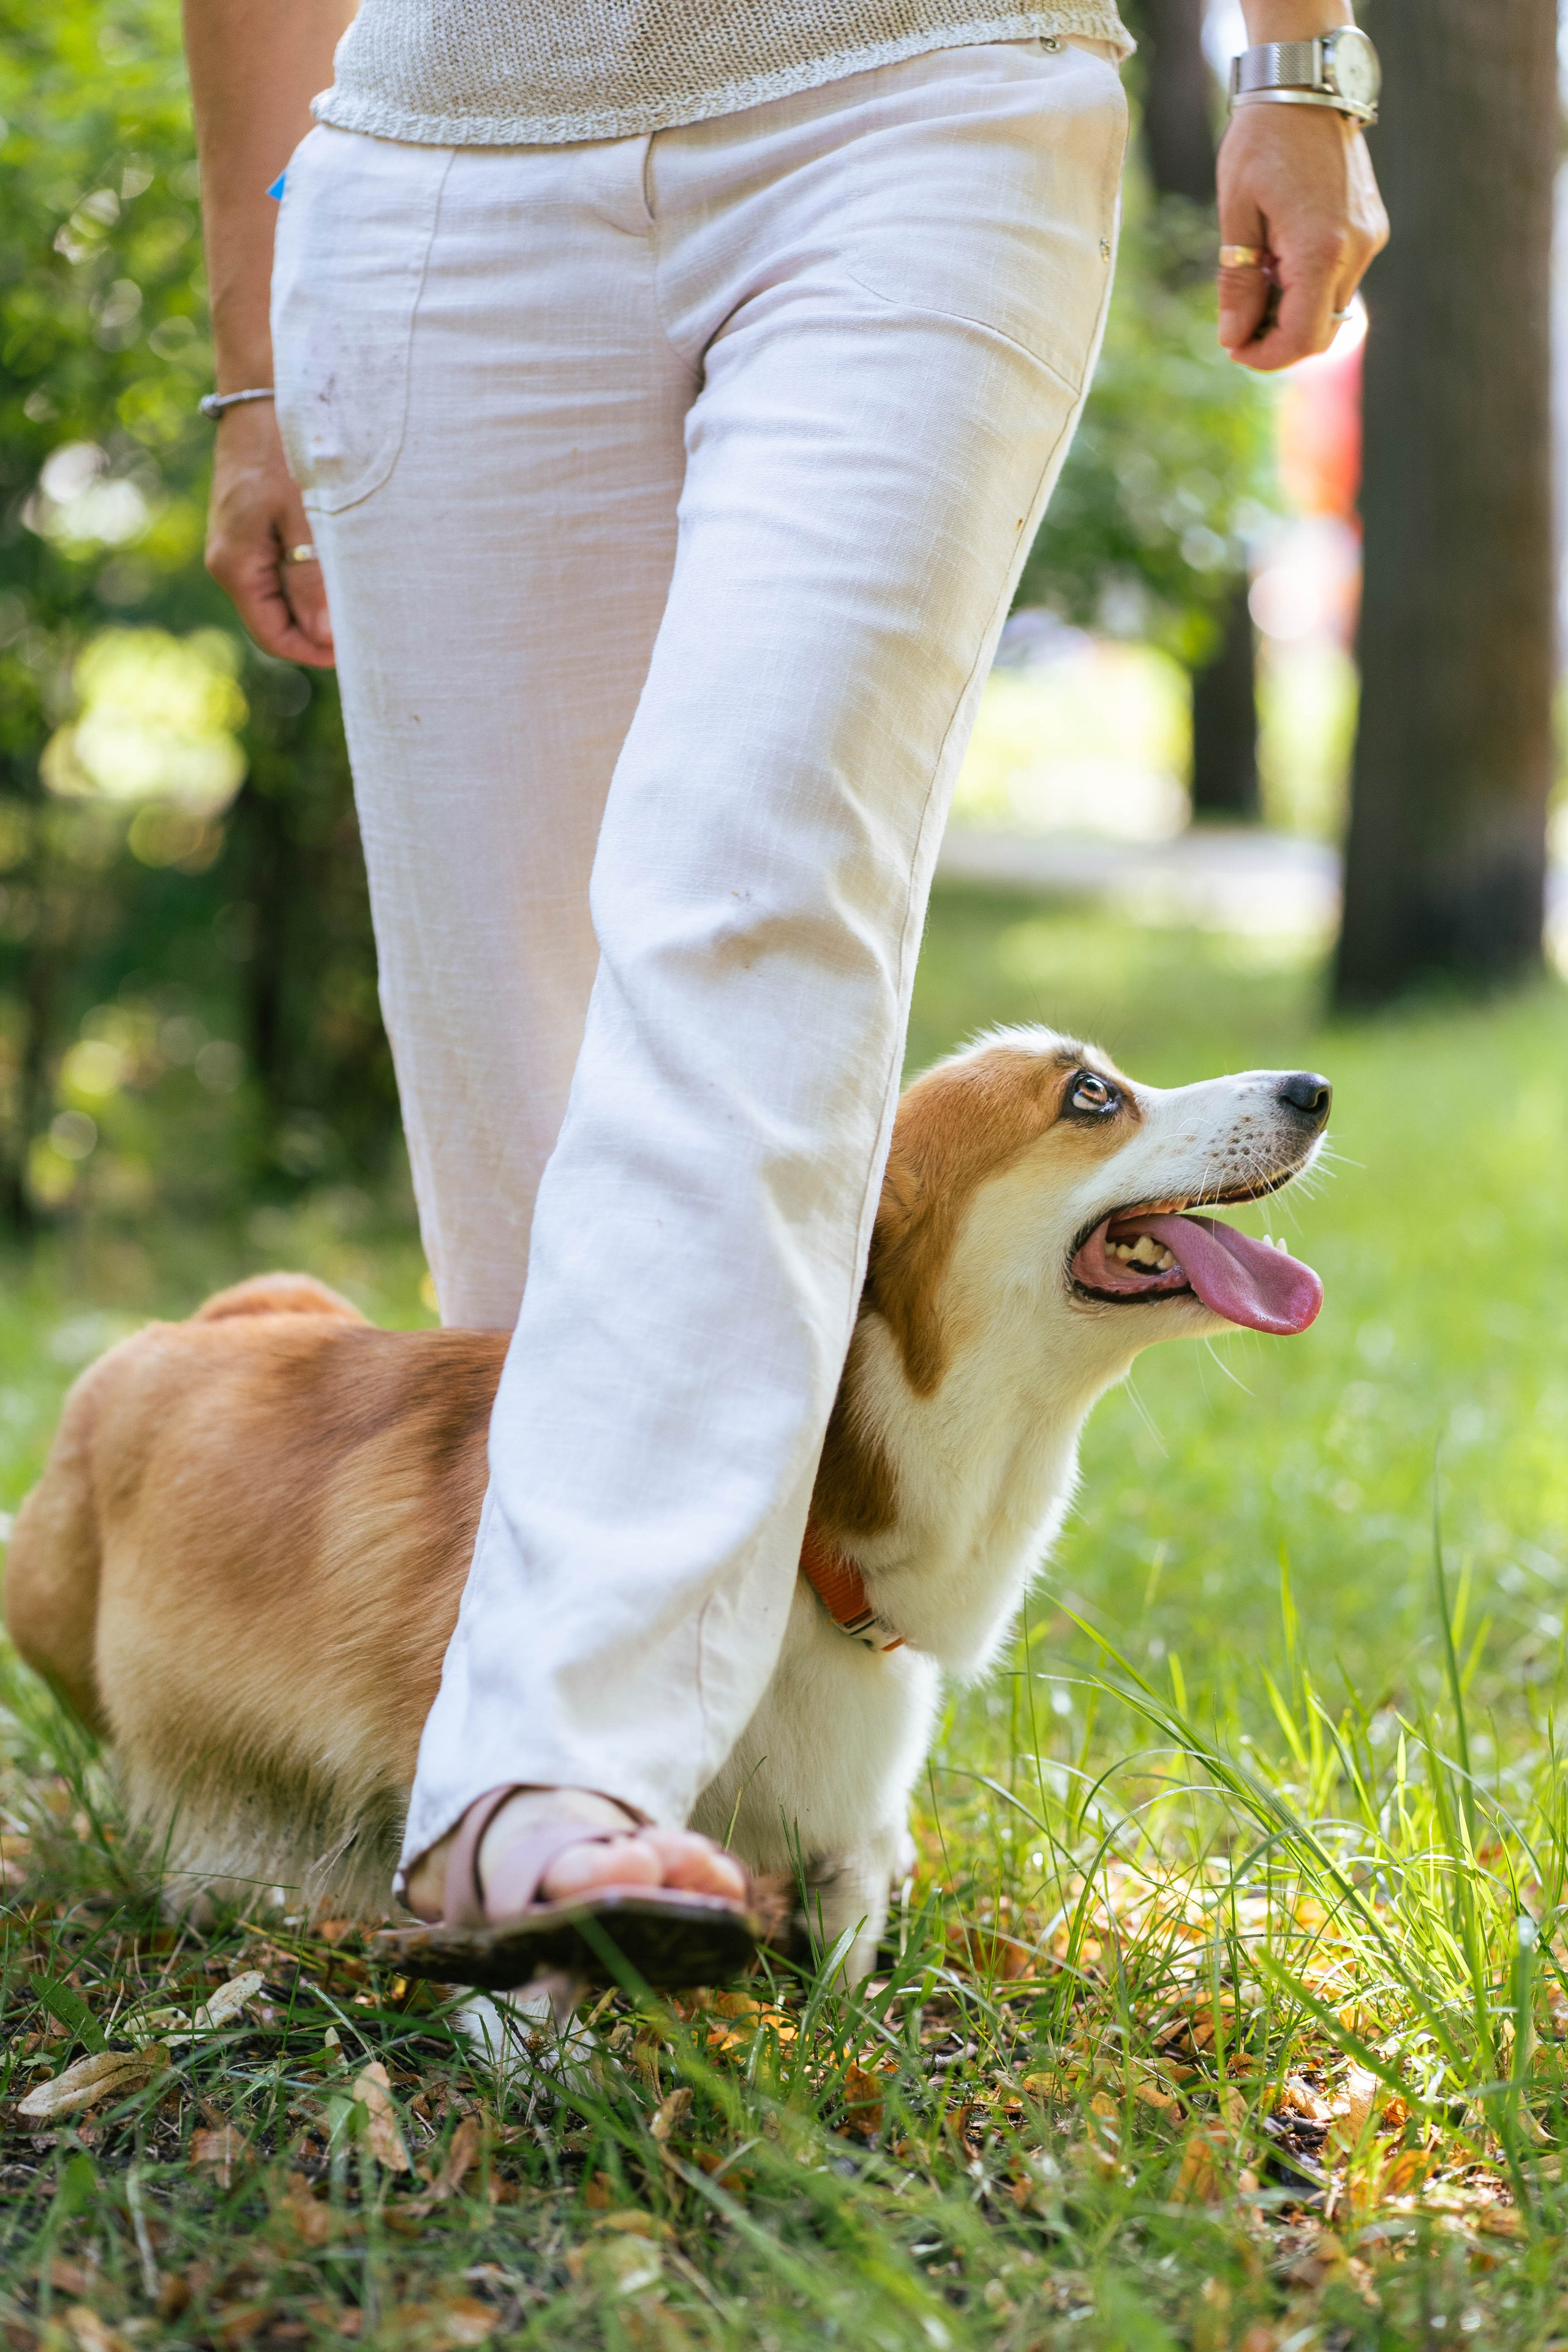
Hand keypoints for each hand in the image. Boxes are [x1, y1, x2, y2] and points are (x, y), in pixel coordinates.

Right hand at [204, 400, 334, 666]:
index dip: (313, 652)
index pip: (273, 637)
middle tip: (367, 624)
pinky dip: (311, 574)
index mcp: (235, 566)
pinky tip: (339, 563)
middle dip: (318, 629)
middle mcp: (230, 561)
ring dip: (317, 601)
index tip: (354, 651)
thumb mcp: (305, 515)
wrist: (264, 392)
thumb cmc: (285, 448)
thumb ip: (312, 578)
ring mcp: (240, 543)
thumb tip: (322, 636)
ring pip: (282, 595)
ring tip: (358, 592)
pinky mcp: (253, 526)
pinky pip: (283, 567)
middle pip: (278, 620)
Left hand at [1216, 105, 1387, 370]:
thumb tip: (1233, 337)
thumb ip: (1237, 281)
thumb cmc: (1263, 140)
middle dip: (1277, 338)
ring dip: (1291, 310)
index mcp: (1320, 250)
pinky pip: (1340, 277)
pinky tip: (1279, 258)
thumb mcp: (1236, 213)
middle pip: (1321, 331)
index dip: (1266, 356)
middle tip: (1238, 321)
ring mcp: (1369, 238)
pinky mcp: (1371, 227)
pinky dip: (1308, 285)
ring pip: (1331, 307)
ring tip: (1256, 276)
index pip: (1302, 338)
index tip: (1233, 348)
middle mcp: (1355, 249)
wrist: (1307, 83)